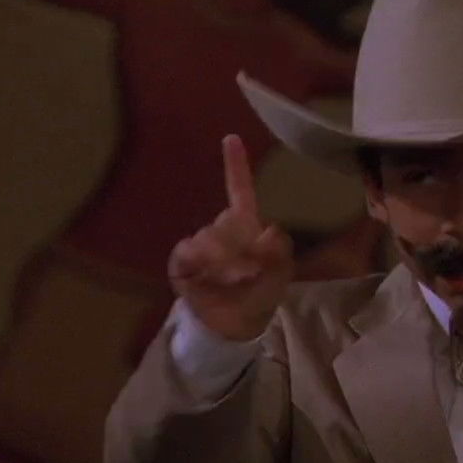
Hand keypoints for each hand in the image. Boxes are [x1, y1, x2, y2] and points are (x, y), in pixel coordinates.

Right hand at [167, 135, 293, 340]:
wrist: (235, 325)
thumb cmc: (260, 293)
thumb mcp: (280, 274)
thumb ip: (281, 251)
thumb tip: (269, 230)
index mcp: (245, 226)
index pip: (240, 190)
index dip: (236, 165)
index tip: (231, 138)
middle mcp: (220, 229)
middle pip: (228, 219)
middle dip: (243, 246)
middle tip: (254, 272)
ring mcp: (199, 244)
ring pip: (210, 235)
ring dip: (227, 259)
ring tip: (238, 280)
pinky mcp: (181, 261)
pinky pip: (189, 251)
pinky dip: (204, 263)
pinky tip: (212, 277)